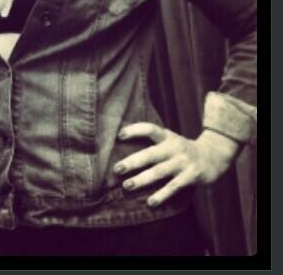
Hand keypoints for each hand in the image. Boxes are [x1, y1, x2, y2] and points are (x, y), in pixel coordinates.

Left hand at [114, 122, 239, 206]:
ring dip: (142, 180)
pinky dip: (162, 195)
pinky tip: (150, 203)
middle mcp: (174, 148)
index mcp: (168, 136)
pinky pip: (174, 187)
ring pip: (159, 172)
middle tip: (117, 169)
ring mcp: (183, 163)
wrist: (215, 156)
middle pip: (151, 154)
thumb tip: (122, 145)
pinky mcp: (191, 177)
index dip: (135, 130)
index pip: (150, 129)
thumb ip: (153, 142)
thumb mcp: (170, 140)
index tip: (119, 135)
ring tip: (127, 186)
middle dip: (133, 162)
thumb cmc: (182, 149)